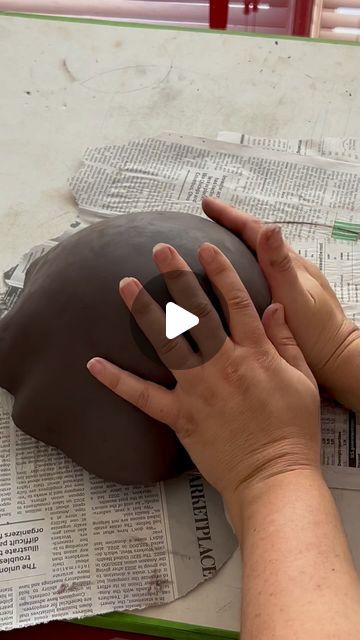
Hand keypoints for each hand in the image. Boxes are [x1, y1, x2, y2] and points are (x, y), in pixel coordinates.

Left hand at [87, 241, 319, 503]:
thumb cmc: (292, 430)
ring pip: (167, 343)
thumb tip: (273, 307)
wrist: (274, 476)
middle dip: (177, 277)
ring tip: (125, 285)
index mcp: (255, 353)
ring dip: (145, 311)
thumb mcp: (302, 379)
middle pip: (197, 312)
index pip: (236, 301)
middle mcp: (223, 364)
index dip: (220, 272)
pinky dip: (117, 381)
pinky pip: (144, 396)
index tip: (205, 248)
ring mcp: (198, 390)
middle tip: (159, 251)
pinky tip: (94, 364)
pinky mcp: (180, 416)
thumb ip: (285, 341)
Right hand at [203, 197, 359, 407]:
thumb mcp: (296, 299)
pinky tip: (231, 279)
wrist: (337, 360)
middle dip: (229, 224)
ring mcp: (290, 284)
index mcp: (289, 265)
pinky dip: (242, 268)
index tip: (206, 203)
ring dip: (235, 245)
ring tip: (211, 242)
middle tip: (205, 215)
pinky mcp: (287, 300)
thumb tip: (270, 228)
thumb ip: (280, 266)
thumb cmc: (318, 334)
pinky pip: (259, 275)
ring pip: (258, 257)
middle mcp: (290, 269)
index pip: (255, 231)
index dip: (229, 216)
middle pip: (256, 239)